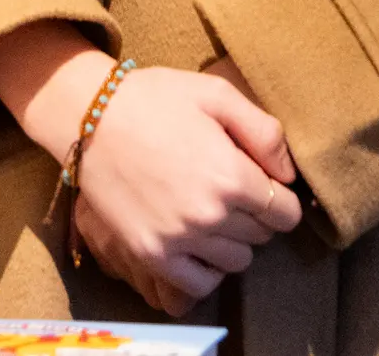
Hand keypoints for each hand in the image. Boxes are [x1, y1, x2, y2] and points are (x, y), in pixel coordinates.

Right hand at [70, 67, 300, 314]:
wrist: (89, 117)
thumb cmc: (154, 98)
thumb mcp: (216, 93)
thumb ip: (264, 131)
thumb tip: (289, 174)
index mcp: (232, 176)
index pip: (287, 213)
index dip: (280, 198)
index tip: (262, 185)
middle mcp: (210, 216)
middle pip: (262, 237)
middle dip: (255, 216)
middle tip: (230, 192)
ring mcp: (179, 240)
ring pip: (236, 262)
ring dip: (232, 242)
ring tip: (211, 214)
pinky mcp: (151, 255)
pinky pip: (199, 284)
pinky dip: (206, 270)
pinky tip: (196, 244)